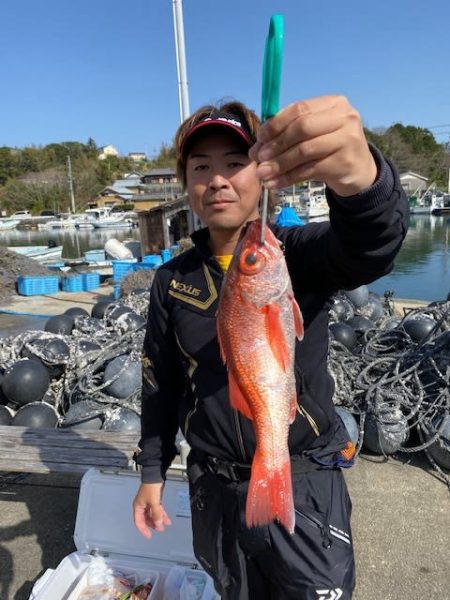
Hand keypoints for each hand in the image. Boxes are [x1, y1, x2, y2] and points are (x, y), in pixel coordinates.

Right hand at [133, 482, 171, 538]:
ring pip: (152, 515)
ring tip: (165, 524)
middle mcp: (142, 506)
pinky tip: (166, 518)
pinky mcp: (154, 500)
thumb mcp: (154, 503)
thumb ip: (156, 514)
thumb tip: (158, 524)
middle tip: (159, 529)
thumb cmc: (150, 487)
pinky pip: (157, 510)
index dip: (143, 530)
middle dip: (153, 525)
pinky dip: (161, 514)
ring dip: (159, 520)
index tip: (149, 536)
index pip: (138, 522)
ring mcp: (148, 503)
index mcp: (138, 507)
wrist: (155, 476)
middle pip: (146, 519)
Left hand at [249, 95, 377, 196]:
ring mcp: (346, 140)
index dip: (276, 123)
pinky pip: (309, 170)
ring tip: (262, 173)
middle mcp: (344, 118)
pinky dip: (288, 178)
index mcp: (333, 103)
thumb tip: (258, 145)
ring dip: (279, 163)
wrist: (360, 171)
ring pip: (304, 151)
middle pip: (302, 127)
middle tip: (259, 157)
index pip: (300, 108)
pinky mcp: (343, 163)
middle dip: (277, 143)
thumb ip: (290, 131)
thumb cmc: (331, 148)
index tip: (260, 137)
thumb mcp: (315, 132)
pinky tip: (274, 183)